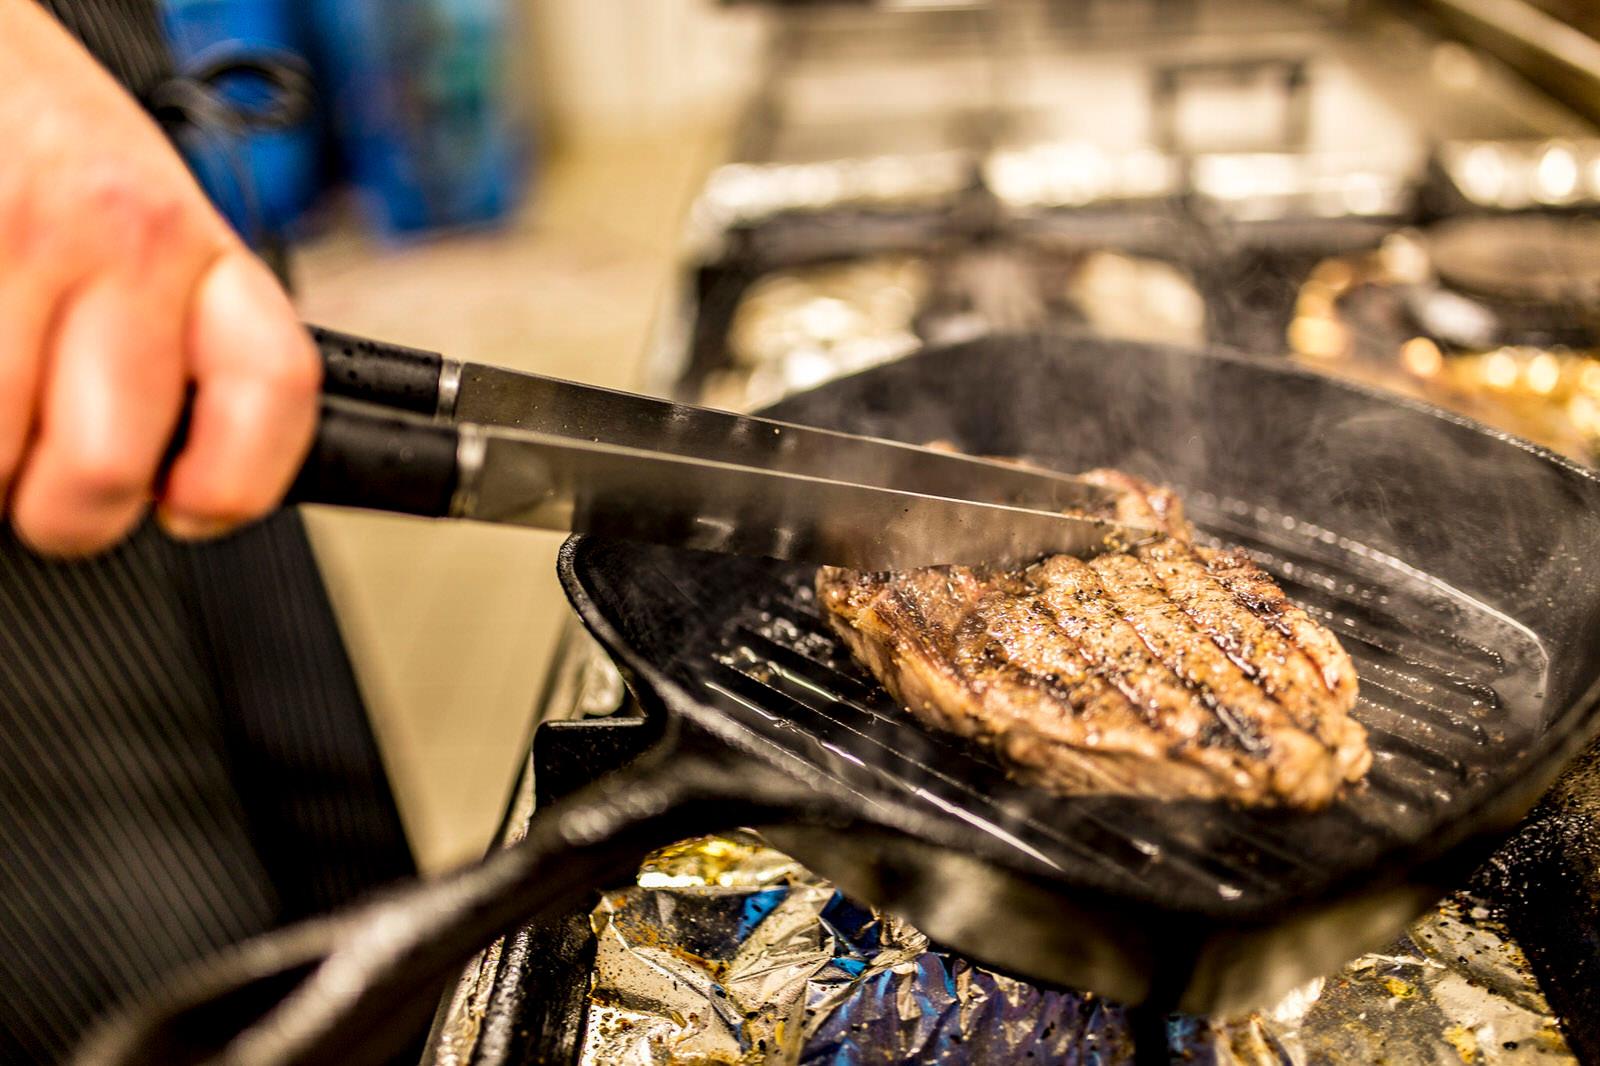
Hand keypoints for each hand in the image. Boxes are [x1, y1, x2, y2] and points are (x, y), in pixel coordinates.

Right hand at [0, 0, 319, 554]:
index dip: (239, 485)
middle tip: (47, 477)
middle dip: (68, 508)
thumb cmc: (43, 147)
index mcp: (197, 245)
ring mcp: (19, 243)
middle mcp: (122, 240)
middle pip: (108, 467)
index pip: (276, 389)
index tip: (195, 507)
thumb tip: (185, 469)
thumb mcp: (145, 226)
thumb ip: (181, 335)